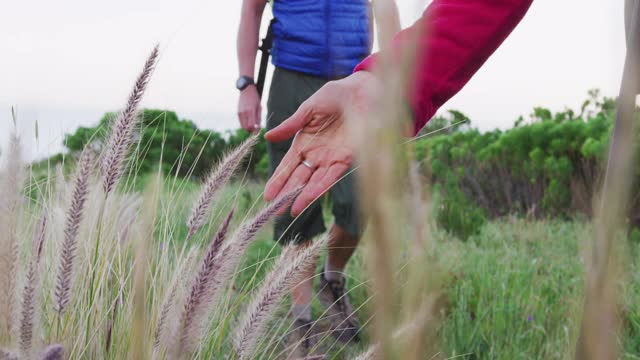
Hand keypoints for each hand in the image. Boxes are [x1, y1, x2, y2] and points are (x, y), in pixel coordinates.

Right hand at [237, 85, 260, 132]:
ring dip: (248, 128)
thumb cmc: (255, 98)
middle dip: (251, 130)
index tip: (258, 131)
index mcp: (250, 111)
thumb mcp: (259, 107)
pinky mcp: (237, 112)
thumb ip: (259, 118)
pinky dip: (245, 124)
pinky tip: (249, 120)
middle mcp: (244, 112)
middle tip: (255, 130)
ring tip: (253, 125)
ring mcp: (239, 113)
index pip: (251, 125)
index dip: (254, 130)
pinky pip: (241, 122)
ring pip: (243, 126)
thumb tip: (258, 127)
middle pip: (246, 127)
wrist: (246, 90)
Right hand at [264, 71, 379, 215]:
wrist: (362, 91)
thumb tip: (267, 137)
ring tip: (291, 211)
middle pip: (298, 178)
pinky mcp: (346, 158)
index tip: (267, 195)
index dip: (278, 180)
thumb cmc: (335, 95)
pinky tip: (309, 197)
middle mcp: (316, 154)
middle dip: (287, 194)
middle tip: (274, 211)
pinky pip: (331, 176)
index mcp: (304, 142)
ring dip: (302, 196)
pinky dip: (320, 187)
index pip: (287, 166)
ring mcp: (331, 158)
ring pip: (313, 182)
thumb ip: (291, 125)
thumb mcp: (308, 108)